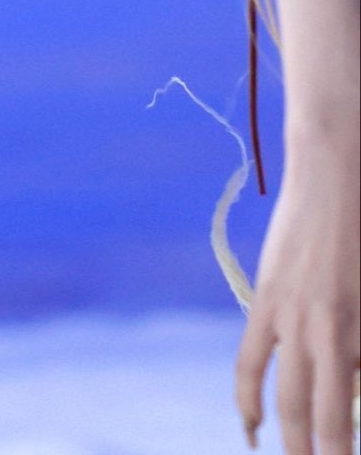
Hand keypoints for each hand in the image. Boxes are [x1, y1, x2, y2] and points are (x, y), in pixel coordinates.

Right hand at [236, 134, 358, 453]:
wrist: (336, 170)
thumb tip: (354, 390)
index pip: (357, 410)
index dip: (350, 445)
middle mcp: (334, 334)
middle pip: (329, 423)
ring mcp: (294, 318)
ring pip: (290, 403)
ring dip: (294, 445)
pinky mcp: (267, 300)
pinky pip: (250, 362)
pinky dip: (248, 401)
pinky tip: (252, 429)